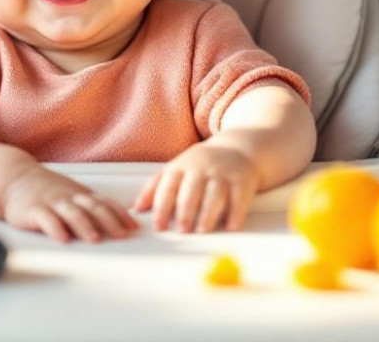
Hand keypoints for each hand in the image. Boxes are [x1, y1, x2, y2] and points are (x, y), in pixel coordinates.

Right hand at [0, 163, 138, 243]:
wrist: (14, 178)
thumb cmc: (47, 190)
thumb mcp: (72, 194)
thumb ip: (92, 206)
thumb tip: (120, 222)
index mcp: (80, 194)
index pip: (105, 202)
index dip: (120, 215)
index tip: (134, 227)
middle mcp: (69, 197)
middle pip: (92, 207)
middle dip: (109, 221)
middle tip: (121, 235)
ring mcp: (51, 202)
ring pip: (71, 213)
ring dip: (84, 225)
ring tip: (94, 239)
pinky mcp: (33, 210)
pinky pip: (46, 219)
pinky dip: (55, 229)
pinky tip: (62, 239)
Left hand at [133, 143, 260, 232]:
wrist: (237, 148)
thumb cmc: (201, 165)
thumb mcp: (176, 169)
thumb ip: (155, 188)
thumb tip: (135, 210)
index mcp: (181, 166)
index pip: (168, 186)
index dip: (161, 207)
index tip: (158, 226)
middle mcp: (201, 168)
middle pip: (192, 190)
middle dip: (185, 210)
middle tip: (182, 230)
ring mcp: (223, 173)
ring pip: (215, 195)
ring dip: (208, 214)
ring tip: (202, 230)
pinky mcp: (243, 180)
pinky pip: (239, 198)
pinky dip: (236, 213)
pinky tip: (231, 227)